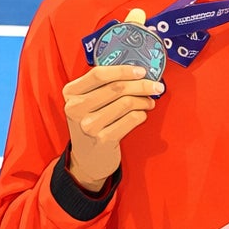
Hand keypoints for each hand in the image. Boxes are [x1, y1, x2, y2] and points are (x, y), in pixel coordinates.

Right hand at [63, 64, 164, 190]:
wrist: (88, 157)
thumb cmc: (92, 122)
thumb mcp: (88, 102)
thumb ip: (104, 85)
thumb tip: (137, 73)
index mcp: (71, 93)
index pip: (99, 74)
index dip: (123, 70)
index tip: (142, 70)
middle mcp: (76, 108)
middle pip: (117, 88)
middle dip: (142, 85)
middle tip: (156, 86)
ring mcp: (89, 124)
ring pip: (127, 103)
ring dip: (144, 100)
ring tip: (149, 102)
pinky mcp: (103, 139)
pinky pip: (133, 119)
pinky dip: (142, 114)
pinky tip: (141, 115)